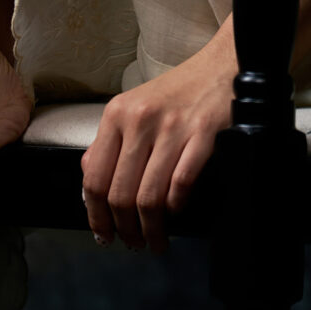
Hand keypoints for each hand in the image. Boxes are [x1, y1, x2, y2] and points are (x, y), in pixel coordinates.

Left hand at [79, 28, 239, 256]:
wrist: (221, 65)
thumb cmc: (179, 91)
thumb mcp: (133, 108)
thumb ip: (109, 143)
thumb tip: (89, 178)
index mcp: (116, 115)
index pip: (94, 178)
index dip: (96, 215)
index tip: (103, 234)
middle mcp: (140, 121)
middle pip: (120, 194)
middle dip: (125, 229)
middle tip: (133, 244)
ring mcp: (172, 128)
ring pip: (150, 197)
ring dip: (152, 229)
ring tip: (156, 241)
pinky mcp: (203, 134)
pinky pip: (181, 183)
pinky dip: (176, 206)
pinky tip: (177, 212)